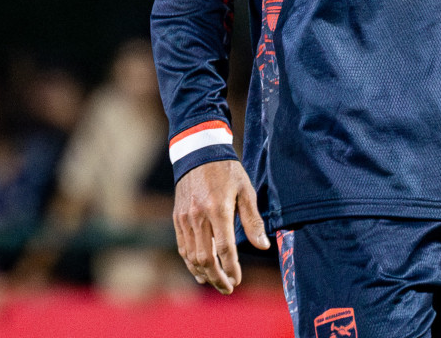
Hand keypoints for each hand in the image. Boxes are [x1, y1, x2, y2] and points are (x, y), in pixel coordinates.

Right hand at [173, 159, 268, 293]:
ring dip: (204, 274)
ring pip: (192, 256)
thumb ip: (253, 220)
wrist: (198, 152)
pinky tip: (200, 271)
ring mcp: (185, 218)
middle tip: (228, 288)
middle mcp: (199, 217)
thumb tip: (263, 246)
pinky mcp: (178, 218)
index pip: (225, 249)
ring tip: (216, 283)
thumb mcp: (246, 190)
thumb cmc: (227, 170)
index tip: (238, 280)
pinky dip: (191, 263)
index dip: (232, 269)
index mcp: (218, 210)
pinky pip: (182, 247)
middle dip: (217, 278)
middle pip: (206, 258)